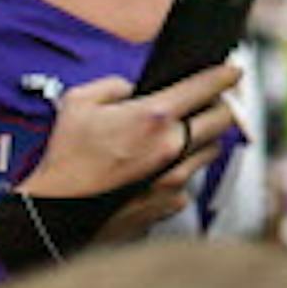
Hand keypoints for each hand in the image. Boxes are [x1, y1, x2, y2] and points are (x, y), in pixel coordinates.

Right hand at [19, 65, 238, 202]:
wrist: (53, 215)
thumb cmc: (64, 159)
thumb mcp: (78, 103)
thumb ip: (114, 86)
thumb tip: (135, 90)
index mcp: (153, 117)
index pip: (205, 87)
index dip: (225, 75)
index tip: (233, 72)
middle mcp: (172, 148)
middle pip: (222, 120)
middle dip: (220, 107)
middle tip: (209, 103)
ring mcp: (175, 180)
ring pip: (208, 152)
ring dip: (200, 141)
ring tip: (176, 139)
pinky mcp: (170, 204)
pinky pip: (187, 183)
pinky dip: (177, 174)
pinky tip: (153, 173)